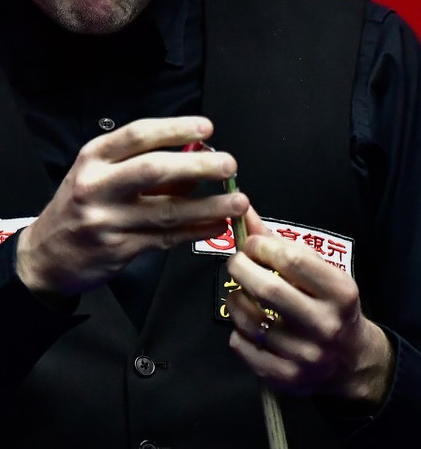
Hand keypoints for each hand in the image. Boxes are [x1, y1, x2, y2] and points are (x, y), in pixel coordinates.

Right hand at [15, 116, 247, 298]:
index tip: (207, 128)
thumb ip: (140, 163)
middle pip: (153, 169)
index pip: (137, 135)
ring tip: (238, 201)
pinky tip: (217, 224)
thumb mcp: (98, 175)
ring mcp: (106, 220)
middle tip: (228, 164)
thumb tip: (195, 154)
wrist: (46, 253)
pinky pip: (166, 237)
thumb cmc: (78, 206)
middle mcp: (96, 186)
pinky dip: (196, 230)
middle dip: (198, 165)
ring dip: (208, 205)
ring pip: (167, 210)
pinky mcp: (119, 249)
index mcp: (92, 158)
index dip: (175, 129)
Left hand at [226, 207, 393, 405]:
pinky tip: (248, 324)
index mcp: (340, 292)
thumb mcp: (317, 273)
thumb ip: (277, 242)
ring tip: (242, 294)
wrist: (351, 361)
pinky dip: (236, 331)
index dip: (260, 246)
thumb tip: (242, 209)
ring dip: (235, 299)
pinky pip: (241, 345)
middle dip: (240, 267)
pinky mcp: (286, 376)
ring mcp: (306, 355)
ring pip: (248, 317)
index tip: (251, 245)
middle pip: (267, 288)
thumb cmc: (327, 305)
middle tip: (237, 264)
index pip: (291, 258)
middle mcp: (326, 325)